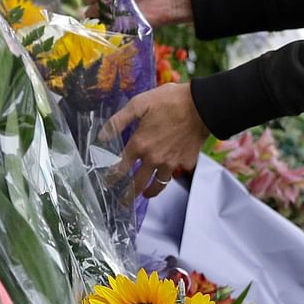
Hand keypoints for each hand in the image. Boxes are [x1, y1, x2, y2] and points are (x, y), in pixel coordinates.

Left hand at [104, 84, 210, 199]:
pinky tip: (169, 172)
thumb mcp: (139, 104)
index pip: (120, 167)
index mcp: (139, 144)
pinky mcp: (186, 162)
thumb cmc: (170, 101)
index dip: (112, 177)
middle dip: (128, 195)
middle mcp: (154, 158)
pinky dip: (173, 173)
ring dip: (150, 191)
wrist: (202, 106)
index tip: (107, 183)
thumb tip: (101, 136)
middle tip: (122, 202)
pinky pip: (178, 172)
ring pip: (158, 184)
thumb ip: (118, 121)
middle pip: (138, 183)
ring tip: (145, 194)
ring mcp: (171, 163)